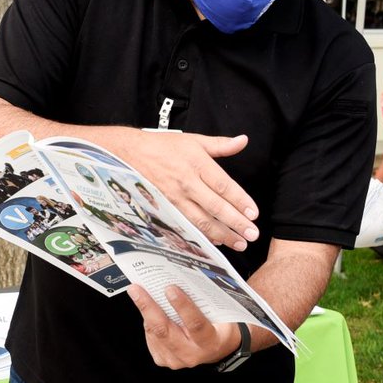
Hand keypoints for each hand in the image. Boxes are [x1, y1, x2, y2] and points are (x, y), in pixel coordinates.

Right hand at [108, 131, 259, 250]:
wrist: (129, 154)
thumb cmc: (162, 147)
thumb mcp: (193, 140)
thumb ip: (220, 144)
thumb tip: (242, 141)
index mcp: (197, 164)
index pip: (224, 185)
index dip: (240, 201)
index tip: (253, 213)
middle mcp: (187, 183)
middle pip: (216, 206)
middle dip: (236, 223)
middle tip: (251, 234)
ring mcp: (175, 198)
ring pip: (201, 220)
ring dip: (221, 234)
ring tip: (238, 243)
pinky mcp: (166, 209)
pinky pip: (186, 225)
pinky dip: (201, 236)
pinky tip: (214, 242)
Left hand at [129, 286, 238, 368]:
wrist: (216, 349)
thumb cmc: (218, 327)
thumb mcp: (220, 313)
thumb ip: (203, 301)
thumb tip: (179, 281)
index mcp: (210, 342)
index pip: (195, 325)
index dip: (182, 306)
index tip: (170, 289)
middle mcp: (191, 354)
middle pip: (165, 331)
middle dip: (149, 307)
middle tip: (137, 290)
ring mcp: (176, 360)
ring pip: (154, 333)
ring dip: (146, 311)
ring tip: (139, 293)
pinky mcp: (163, 360)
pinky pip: (151, 338)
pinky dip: (149, 321)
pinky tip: (148, 310)